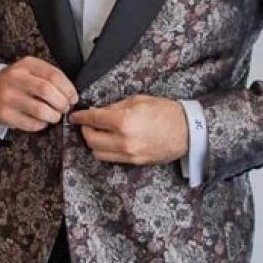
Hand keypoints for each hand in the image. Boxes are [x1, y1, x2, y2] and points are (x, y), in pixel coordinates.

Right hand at [0, 56, 78, 131]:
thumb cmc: (17, 81)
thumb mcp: (31, 70)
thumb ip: (50, 77)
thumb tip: (70, 94)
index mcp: (26, 65)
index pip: (53, 75)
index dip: (68, 88)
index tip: (73, 97)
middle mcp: (15, 79)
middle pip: (47, 91)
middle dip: (62, 103)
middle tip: (65, 107)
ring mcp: (8, 97)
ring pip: (40, 110)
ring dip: (53, 116)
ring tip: (55, 115)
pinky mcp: (5, 114)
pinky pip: (30, 123)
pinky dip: (41, 124)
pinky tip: (41, 120)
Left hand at [69, 96, 187, 164]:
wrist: (187, 130)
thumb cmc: (165, 111)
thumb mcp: (137, 100)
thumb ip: (114, 107)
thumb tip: (98, 112)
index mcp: (123, 121)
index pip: (92, 120)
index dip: (80, 117)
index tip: (74, 116)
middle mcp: (123, 141)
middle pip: (90, 139)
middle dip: (85, 130)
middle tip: (87, 123)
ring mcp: (129, 154)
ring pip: (98, 153)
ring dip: (94, 142)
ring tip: (98, 132)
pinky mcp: (134, 162)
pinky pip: (111, 158)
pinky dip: (105, 150)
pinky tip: (109, 140)